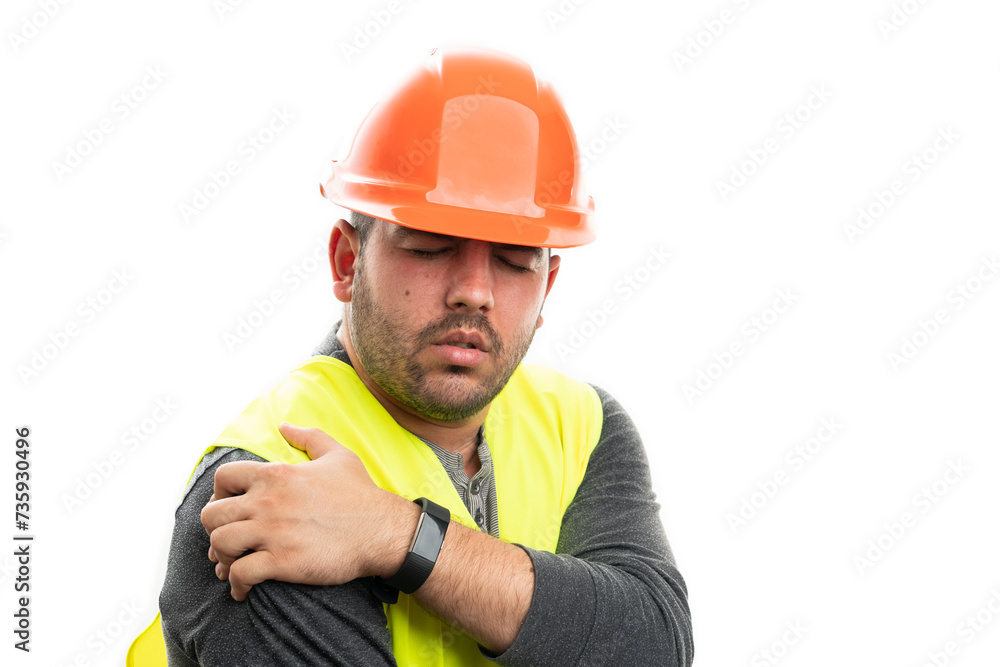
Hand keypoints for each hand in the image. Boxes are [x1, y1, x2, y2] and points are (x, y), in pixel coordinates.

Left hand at [201, 422, 417, 600]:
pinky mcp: (282, 562)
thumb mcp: (337, 455)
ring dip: (222, 558)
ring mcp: (272, 532)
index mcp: (276, 475)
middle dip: (215, 529)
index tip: (230, 508)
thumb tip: (285, 425)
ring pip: (220, 544)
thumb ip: (308, 437)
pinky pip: (240, 574)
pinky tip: (245, 590)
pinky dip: (237, 585)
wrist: (381, 530)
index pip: (223, 478)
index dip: (219, 494)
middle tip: (229, 539)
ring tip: (232, 566)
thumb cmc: (360, 494)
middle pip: (211, 514)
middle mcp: (267, 501)